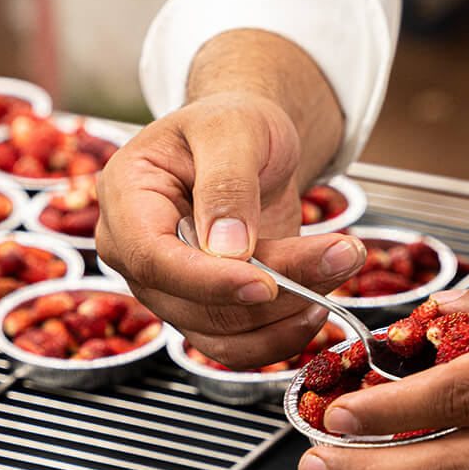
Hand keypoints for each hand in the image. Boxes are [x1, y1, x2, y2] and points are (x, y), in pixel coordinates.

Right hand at [95, 92, 364, 368]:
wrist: (248, 142)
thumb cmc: (232, 123)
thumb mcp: (234, 128)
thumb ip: (228, 183)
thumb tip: (227, 250)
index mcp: (127, 194)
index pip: (151, 256)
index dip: (207, 280)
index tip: (265, 283)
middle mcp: (135, 250)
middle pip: (193, 303)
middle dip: (273, 291)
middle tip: (342, 254)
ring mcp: (167, 286)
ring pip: (220, 333)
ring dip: (287, 314)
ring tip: (340, 264)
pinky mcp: (202, 309)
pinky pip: (235, 346)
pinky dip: (281, 334)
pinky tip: (318, 302)